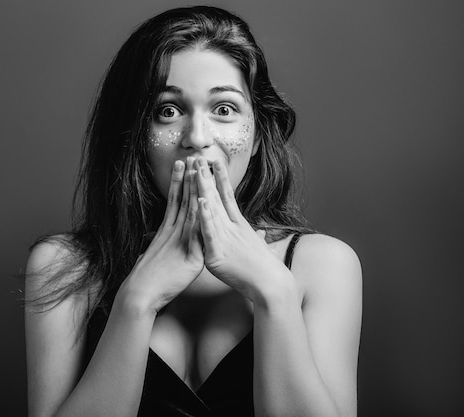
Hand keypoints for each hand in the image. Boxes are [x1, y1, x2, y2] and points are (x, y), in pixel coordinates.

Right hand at [120, 157, 203, 312]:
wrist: (141, 294)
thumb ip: (163, 248)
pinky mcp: (190, 256)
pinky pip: (197, 234)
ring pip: (190, 211)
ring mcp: (181, 242)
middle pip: (182, 200)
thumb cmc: (148, 280)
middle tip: (191, 157)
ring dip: (194, 189)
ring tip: (197, 170)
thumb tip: (158, 244)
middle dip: (187, 178)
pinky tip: (205, 203)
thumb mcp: (157, 258)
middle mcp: (173, 233)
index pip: (175, 202)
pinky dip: (201, 218)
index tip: (182, 166)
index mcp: (167, 232)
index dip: (179, 183)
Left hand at [194, 157, 291, 302]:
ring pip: (211, 210)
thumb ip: (256, 239)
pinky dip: (204, 217)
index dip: (220, 179)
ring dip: (202, 189)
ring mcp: (225, 240)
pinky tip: (200, 202)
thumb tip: (260, 234)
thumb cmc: (266, 271)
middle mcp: (232, 229)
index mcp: (239, 226)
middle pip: (217, 198)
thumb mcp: (258, 250)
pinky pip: (209, 233)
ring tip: (196, 170)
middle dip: (207, 177)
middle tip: (199, 156)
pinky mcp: (218, 255)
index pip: (227, 197)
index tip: (215, 161)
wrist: (272, 287)